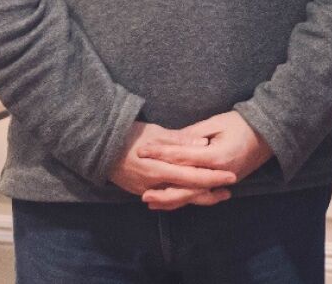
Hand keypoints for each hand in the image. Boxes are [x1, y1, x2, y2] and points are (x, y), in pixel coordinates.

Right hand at [106, 122, 238, 209]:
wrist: (101, 147)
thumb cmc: (131, 135)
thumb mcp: (156, 132)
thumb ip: (180, 141)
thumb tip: (203, 145)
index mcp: (158, 168)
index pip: (192, 176)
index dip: (212, 178)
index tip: (230, 177)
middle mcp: (153, 184)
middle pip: (186, 194)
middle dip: (209, 194)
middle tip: (228, 191)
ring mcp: (146, 191)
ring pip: (176, 200)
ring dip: (197, 199)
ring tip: (215, 195)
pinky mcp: (141, 192)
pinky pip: (165, 199)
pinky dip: (180, 199)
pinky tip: (192, 196)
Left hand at [137, 111, 274, 210]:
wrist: (269, 134)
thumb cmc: (242, 123)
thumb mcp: (216, 122)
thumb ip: (192, 134)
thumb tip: (169, 141)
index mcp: (217, 155)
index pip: (182, 157)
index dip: (160, 154)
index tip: (142, 151)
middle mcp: (219, 173)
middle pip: (186, 186)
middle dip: (163, 189)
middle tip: (141, 192)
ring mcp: (223, 181)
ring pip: (193, 195)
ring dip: (171, 200)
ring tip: (150, 201)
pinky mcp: (225, 184)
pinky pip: (202, 195)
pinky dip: (186, 199)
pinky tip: (171, 201)